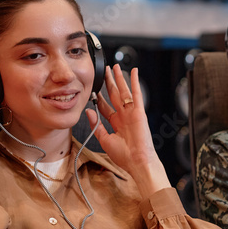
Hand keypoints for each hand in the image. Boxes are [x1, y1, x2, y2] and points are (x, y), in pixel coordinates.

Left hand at [88, 64, 170, 197]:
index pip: (105, 107)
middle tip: (105, 71)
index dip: (98, 98)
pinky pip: (137, 93)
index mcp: (116, 124)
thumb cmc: (124, 156)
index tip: (92, 90)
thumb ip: (96, 125)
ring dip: (119, 79)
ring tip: (115, 67)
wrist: (137, 161)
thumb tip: (88, 111)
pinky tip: (134, 72)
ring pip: (124, 91)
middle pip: (114, 95)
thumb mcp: (104, 139)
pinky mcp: (139, 111)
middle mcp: (124, 116)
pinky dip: (135, 82)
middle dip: (109, 83)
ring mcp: (132, 113)